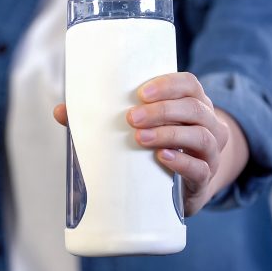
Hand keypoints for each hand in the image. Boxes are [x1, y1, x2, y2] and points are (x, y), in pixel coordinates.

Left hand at [53, 72, 248, 216]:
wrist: (188, 186)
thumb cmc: (159, 146)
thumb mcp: (144, 128)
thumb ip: (104, 119)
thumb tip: (61, 111)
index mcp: (194, 104)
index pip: (189, 85)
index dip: (169, 85)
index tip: (140, 93)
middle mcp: (209, 124)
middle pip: (194, 109)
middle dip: (163, 111)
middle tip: (131, 118)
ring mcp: (210, 153)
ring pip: (200, 136)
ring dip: (169, 134)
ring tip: (140, 138)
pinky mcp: (204, 180)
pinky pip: (200, 168)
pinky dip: (181, 162)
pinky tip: (162, 158)